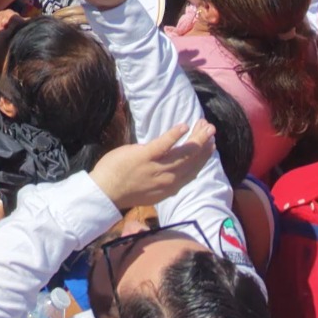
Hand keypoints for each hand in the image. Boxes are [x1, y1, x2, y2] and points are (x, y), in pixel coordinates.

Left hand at [90, 122, 218, 212]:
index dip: (204, 156)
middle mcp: (168, 179)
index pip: (193, 170)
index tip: (211, 144)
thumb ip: (164, 178)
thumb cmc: (125, 188)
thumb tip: (171, 167)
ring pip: (182, 152)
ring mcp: (157, 167)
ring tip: (204, 125)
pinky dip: (174, 135)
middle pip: (191, 159)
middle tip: (211, 128)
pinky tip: (184, 126)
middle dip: (203, 143)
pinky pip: (163, 145)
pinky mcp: (144, 156)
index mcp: (171, 187)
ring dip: (196, 138)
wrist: (105, 192)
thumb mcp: (151, 189)